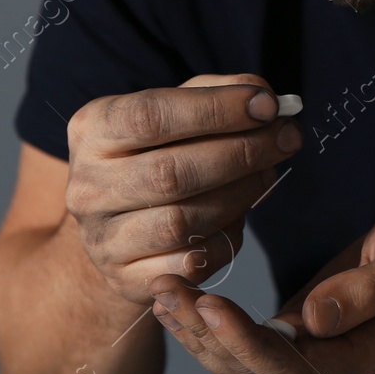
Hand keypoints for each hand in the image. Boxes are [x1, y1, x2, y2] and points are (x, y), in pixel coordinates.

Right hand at [65, 73, 300, 305]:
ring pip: (183, 222)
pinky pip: (191, 263)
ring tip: (266, 175)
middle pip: (172, 173)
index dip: (215, 109)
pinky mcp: (126, 279)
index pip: (150, 116)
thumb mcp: (174, 113)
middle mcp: (87, 186)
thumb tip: (264, 99)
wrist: (116, 228)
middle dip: (243, 152)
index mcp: (92, 130)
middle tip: (286, 139)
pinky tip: (236, 218)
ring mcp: (103, 239)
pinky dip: (226, 239)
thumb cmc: (155, 156)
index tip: (267, 106)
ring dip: (240, 196)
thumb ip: (216, 94)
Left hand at [147, 199, 374, 373]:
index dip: (244, 340)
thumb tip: (312, 319)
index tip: (209, 302)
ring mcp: (311, 350)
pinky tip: (180, 295)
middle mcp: (330, 362)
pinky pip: (242, 340)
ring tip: (161, 292)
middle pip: (253, 372)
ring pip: (239, 363)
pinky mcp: (296, 328)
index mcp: (361, 354)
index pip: (290, 364)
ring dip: (196, 334)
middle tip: (166, 291)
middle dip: (204, 337)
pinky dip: (206, 323)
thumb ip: (368, 290)